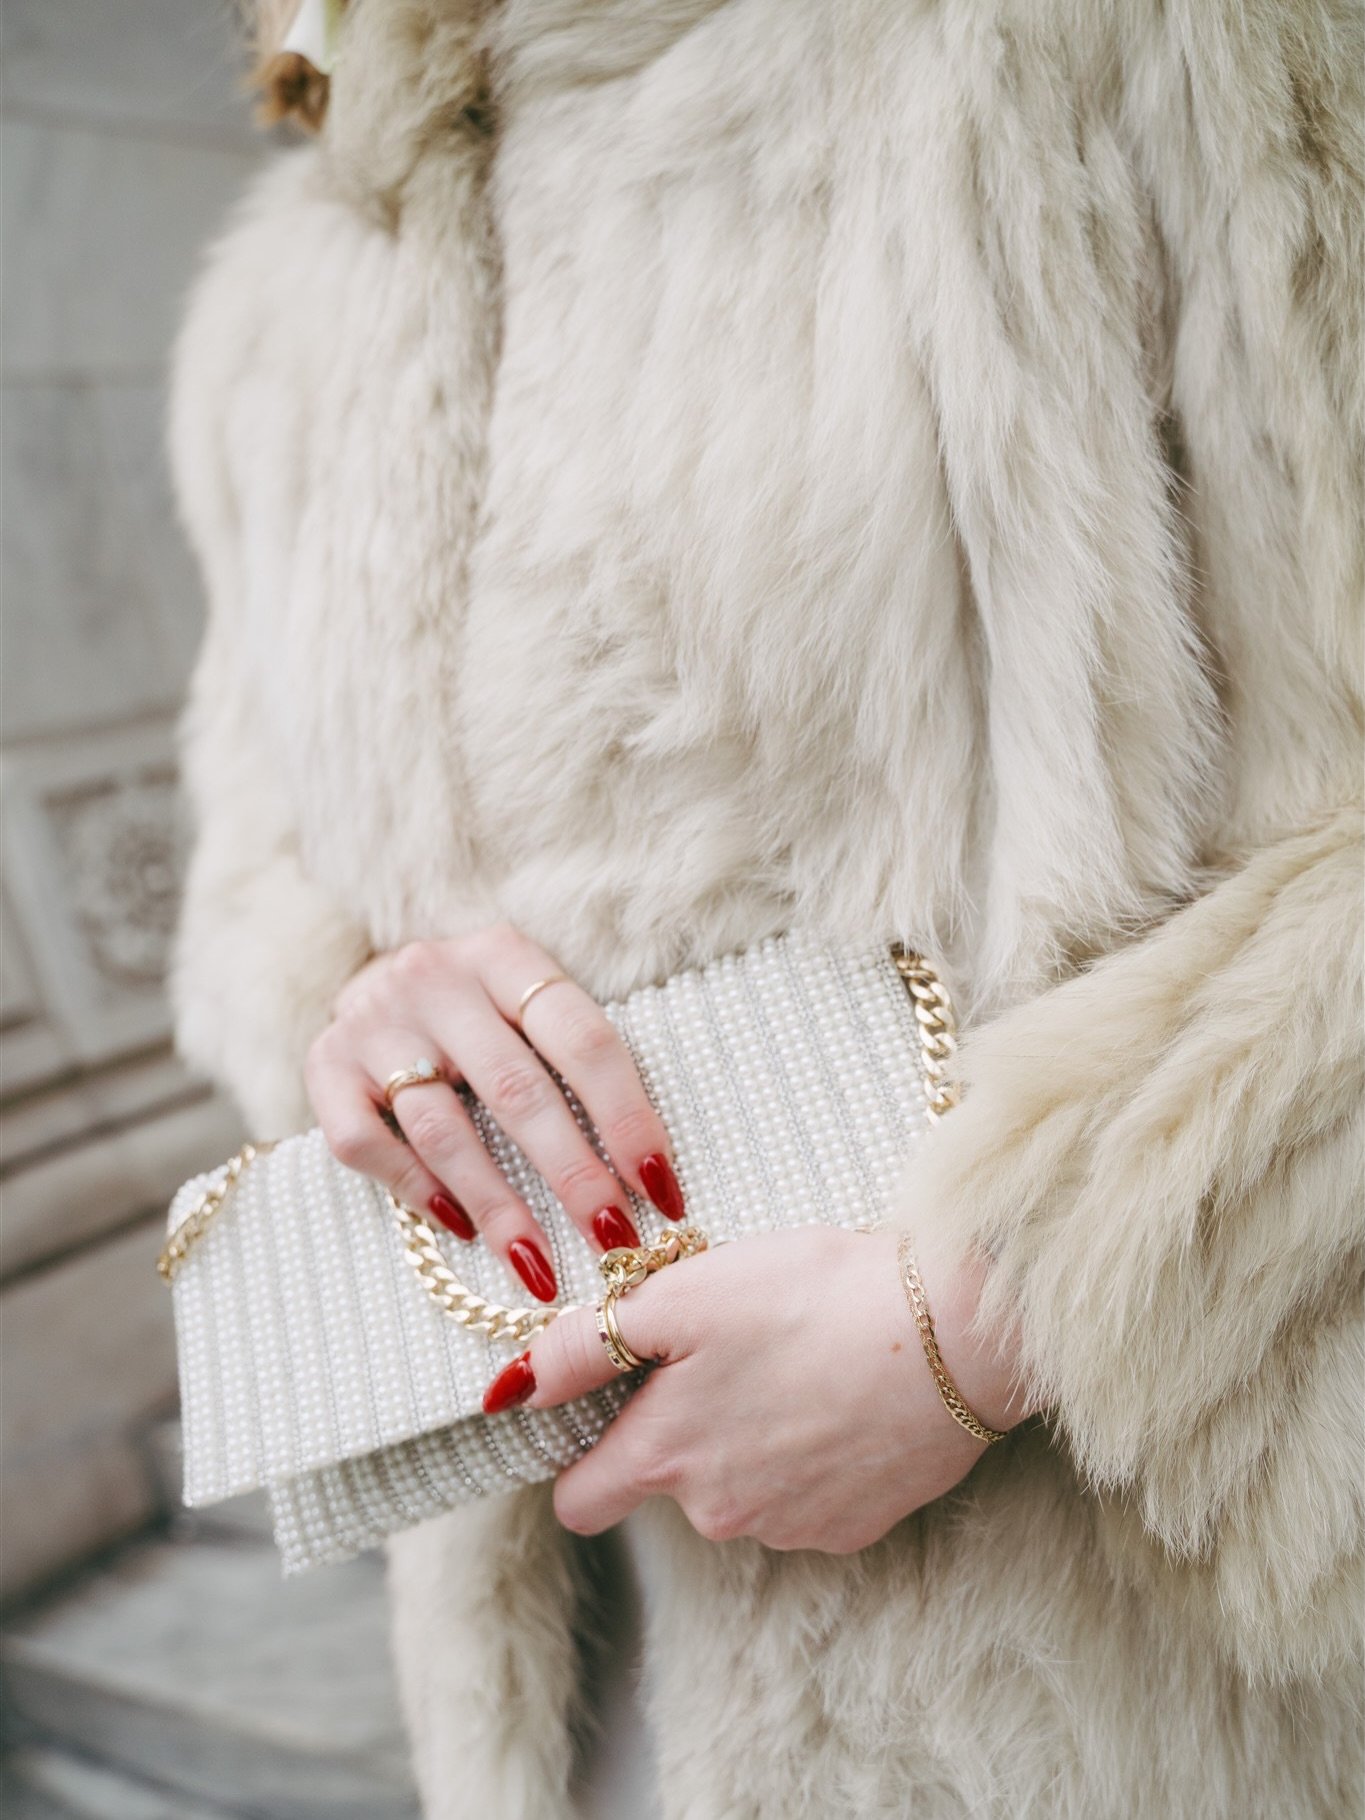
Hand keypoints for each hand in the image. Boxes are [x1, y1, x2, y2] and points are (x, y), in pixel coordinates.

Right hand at [304, 924, 684, 1302]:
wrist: (366, 979)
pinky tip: (459, 1228)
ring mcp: (374, 1023)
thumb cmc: (475, 1009)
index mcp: (504, 956)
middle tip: (613, 1241)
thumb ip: (573, 1056)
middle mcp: (436, 979)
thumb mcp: (524, 1001)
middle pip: (517, 1089)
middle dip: (573, 1176)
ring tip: (539, 1265)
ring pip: (442, 1128)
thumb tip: (650, 1171)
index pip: (581, 1038)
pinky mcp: (325, 1067)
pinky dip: (416, 1190)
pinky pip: (367, 1144)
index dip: (627, 1117)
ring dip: (498, 1206)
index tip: (661, 1189)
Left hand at [482, 1226, 1029, 1550]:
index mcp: (666, 1458)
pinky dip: (809, 1453)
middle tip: (727, 1348)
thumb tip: (509, 1390)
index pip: (579, 1501)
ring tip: (792, 1360)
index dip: (579, 1453)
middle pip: (666, 1483)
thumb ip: (586, 1347)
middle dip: (681, 1427)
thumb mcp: (684, 1295)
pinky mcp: (856, 1526)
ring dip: (747, 1437)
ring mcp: (791, 1528)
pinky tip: (838, 1394)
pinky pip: (804, 1496)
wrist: (953, 1333)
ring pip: (737, 1490)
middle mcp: (718, 1513)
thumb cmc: (813, 1297)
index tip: (606, 1406)